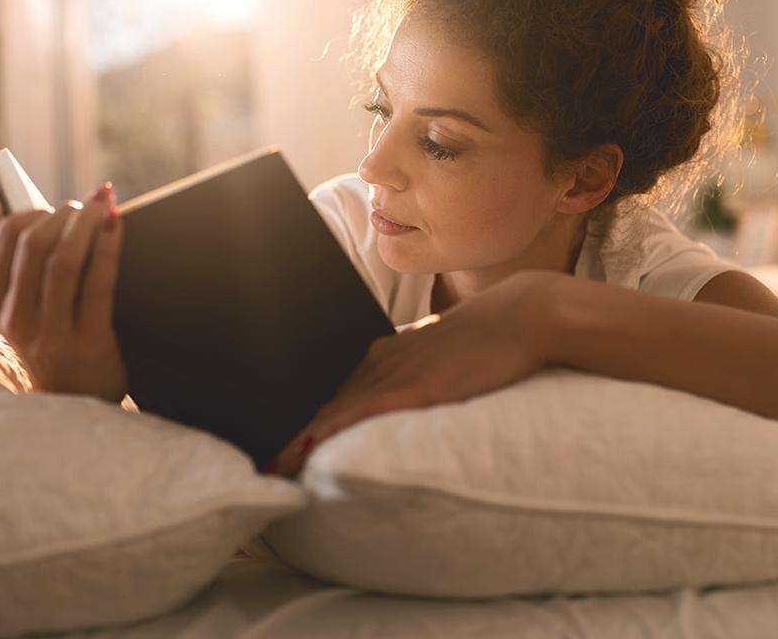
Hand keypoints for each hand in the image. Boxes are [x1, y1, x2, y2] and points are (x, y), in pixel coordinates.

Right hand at [0, 183, 127, 402]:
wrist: (81, 398)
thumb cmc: (51, 336)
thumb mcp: (18, 302)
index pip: (5, 240)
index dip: (34, 211)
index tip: (58, 206)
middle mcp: (16, 320)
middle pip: (35, 246)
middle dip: (65, 215)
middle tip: (88, 205)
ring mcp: (51, 334)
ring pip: (65, 261)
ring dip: (87, 224)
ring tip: (104, 207)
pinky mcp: (88, 342)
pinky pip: (98, 283)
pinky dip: (108, 246)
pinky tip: (117, 225)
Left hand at [270, 270, 555, 476]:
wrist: (523, 314)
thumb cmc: (488, 339)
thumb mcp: (439, 356)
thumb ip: (412, 376)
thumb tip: (390, 402)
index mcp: (383, 353)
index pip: (329, 388)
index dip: (299, 415)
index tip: (271, 438)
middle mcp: (380, 360)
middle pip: (321, 400)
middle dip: (285, 429)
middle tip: (254, 457)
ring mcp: (397, 373)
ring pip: (332, 408)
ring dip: (297, 437)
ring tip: (267, 463)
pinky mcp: (418, 387)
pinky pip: (363, 411)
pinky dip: (330, 430)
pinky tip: (306, 447)